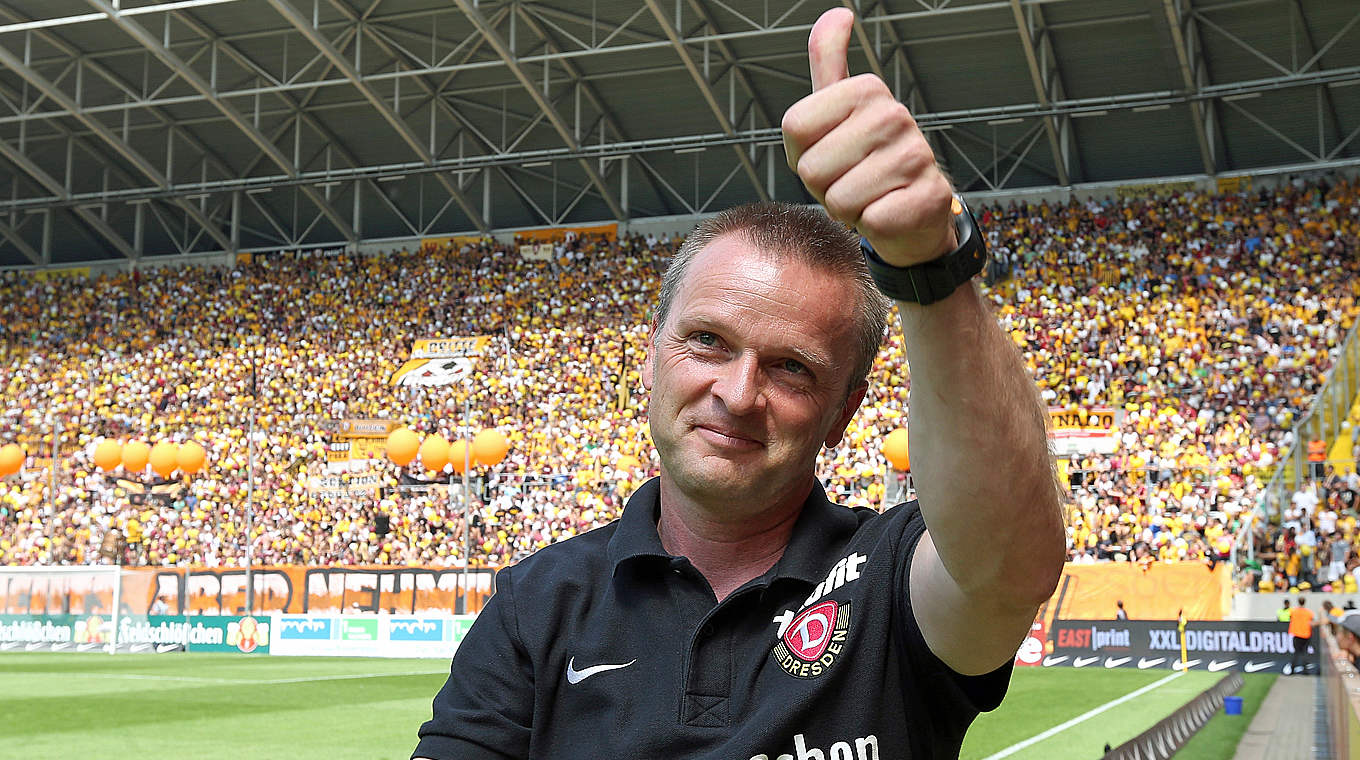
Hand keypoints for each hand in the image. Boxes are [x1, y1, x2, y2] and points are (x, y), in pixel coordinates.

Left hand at [781, 8, 954, 266]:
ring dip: (846, 209)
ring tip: (869, 197)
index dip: (801, 153)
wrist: (911, 216)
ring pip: (838, 199)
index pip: (793, 128)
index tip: (830, 154)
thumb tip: (837, 13)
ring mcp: (915, 156)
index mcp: (867, 90)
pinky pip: (868, 222)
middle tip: (851, 181)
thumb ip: (828, 62)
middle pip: (811, 168)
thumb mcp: (839, 111)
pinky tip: (889, 213)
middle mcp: (895, 115)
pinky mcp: (926, 198)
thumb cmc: (864, 164)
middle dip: (822, 186)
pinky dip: (872, 227)